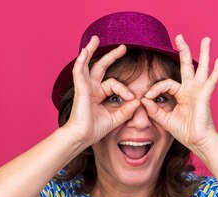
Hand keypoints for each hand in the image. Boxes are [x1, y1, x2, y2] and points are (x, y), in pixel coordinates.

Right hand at [63, 35, 141, 149]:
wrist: (82, 137)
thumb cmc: (94, 130)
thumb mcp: (115, 119)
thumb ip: (126, 110)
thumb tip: (138, 101)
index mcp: (98, 95)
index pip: (114, 85)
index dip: (125, 90)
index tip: (132, 99)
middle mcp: (91, 89)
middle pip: (101, 68)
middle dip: (112, 56)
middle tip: (123, 47)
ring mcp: (85, 87)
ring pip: (88, 64)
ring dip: (91, 50)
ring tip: (95, 39)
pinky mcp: (80, 88)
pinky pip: (80, 71)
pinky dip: (82, 60)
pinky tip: (85, 50)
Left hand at [141, 34, 217, 158]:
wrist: (197, 142)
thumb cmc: (184, 132)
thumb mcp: (165, 120)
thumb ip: (154, 110)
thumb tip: (143, 99)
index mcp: (181, 94)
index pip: (166, 83)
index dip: (155, 88)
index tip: (147, 97)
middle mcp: (191, 90)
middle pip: (187, 66)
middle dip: (183, 50)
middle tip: (179, 36)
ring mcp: (199, 91)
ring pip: (201, 68)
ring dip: (204, 53)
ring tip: (206, 39)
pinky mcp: (205, 96)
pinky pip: (211, 82)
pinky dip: (217, 72)